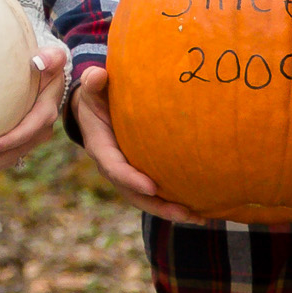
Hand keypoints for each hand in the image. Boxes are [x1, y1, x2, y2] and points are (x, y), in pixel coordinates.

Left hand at [0, 45, 68, 182]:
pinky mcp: (21, 140)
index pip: (30, 128)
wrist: (50, 74)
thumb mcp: (53, 57)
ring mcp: (31, 136)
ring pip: (12, 157)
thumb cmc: (47, 64)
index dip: (11, 139)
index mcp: (47, 109)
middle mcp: (41, 127)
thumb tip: (39, 61)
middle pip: (18, 150)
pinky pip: (7, 156)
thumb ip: (51, 57)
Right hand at [69, 66, 200, 223]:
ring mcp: (126, 173)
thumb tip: (99, 74)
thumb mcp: (92, 87)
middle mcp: (112, 166)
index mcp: (100, 147)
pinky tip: (200, 209)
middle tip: (184, 213)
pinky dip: (174, 202)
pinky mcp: (138, 174)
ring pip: (146, 199)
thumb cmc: (96, 94)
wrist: (92, 108)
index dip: (131, 179)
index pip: (115, 168)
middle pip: (134, 194)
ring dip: (170, 211)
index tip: (152, 187)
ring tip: (199, 218)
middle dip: (158, 206)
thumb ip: (93, 82)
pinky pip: (155, 194)